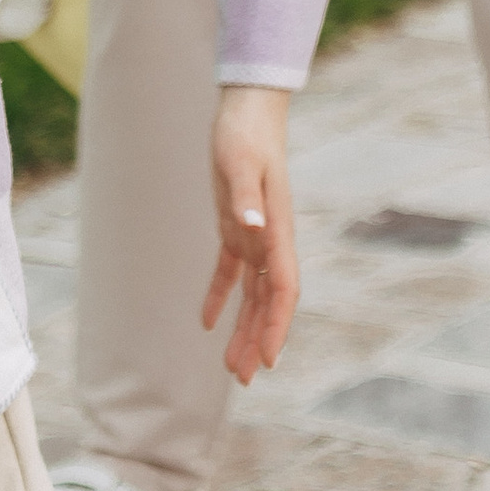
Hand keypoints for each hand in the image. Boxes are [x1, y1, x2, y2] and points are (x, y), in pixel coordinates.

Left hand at [200, 86, 300, 380]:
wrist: (246, 112)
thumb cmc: (244, 136)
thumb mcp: (239, 165)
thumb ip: (245, 199)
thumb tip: (252, 229)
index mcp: (277, 231)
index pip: (283, 289)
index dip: (277, 325)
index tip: (269, 358)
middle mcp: (271, 240)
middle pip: (269, 302)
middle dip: (259, 340)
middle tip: (246, 378)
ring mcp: (255, 235)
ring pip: (252, 294)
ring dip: (242, 328)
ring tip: (231, 367)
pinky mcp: (235, 226)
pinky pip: (229, 271)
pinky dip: (220, 296)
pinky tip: (206, 322)